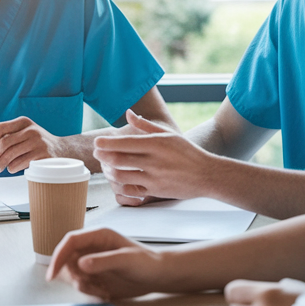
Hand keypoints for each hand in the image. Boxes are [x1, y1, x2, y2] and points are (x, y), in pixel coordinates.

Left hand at [0, 116, 61, 173]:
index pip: (1, 127)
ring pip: (10, 155)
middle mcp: (31, 130)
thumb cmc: (37, 143)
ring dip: (0, 164)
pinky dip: (12, 168)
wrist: (62, 150)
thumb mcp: (25, 133)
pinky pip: (20, 163)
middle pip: (4, 143)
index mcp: (24, 122)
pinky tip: (11, 168)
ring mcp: (38, 143)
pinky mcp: (43, 156)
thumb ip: (9, 136)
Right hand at [46, 227, 167, 299]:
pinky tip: (107, 293)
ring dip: (83, 286)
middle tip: (89, 286)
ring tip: (103, 290)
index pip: (70, 242)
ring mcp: (92, 262)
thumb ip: (103, 262)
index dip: (58, 256)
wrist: (158, 277)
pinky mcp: (95, 276)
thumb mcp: (126, 261)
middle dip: (72, 276)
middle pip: (67, 259)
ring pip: (72, 274)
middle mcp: (92, 248)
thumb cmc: (147, 263)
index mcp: (98, 236)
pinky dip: (90, 292)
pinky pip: (82, 285)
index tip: (52, 274)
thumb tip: (80, 264)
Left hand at [94, 110, 215, 202]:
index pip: (124, 143)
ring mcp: (154, 178)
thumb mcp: (168, 134)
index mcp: (156, 143)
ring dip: (109, 171)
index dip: (106, 143)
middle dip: (103, 156)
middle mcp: (154, 160)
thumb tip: (128, 113)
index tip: (97, 142)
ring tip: (106, 166)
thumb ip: (145, 125)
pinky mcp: (155, 191)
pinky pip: (131, 190)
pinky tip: (117, 180)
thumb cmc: (187, 152)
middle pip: (119, 159)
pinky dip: (120, 186)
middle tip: (97, 153)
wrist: (207, 175)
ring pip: (121, 176)